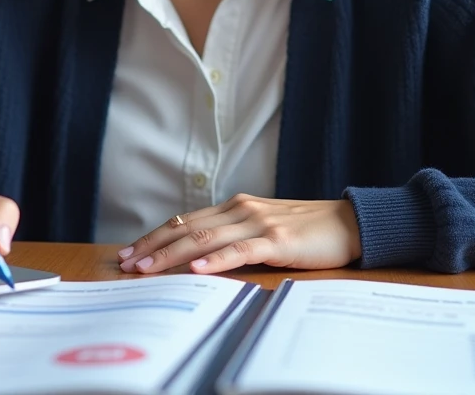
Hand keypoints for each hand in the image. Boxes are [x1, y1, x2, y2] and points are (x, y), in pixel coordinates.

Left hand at [117, 195, 361, 274]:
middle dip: (152, 247)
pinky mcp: (277, 240)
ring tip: (146, 267)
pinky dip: (217, 260)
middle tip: (125, 263)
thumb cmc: (307, 230)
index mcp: (235, 206)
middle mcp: (241, 209)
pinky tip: (198, 269)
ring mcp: (258, 223)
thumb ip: (233, 235)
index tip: (129, 252)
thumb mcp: (263, 228)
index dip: (154, 236)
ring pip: (205, 238)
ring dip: (172, 254)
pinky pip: (241, 250)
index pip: (184, 221)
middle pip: (186, 228)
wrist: (349, 222)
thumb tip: (197, 256)